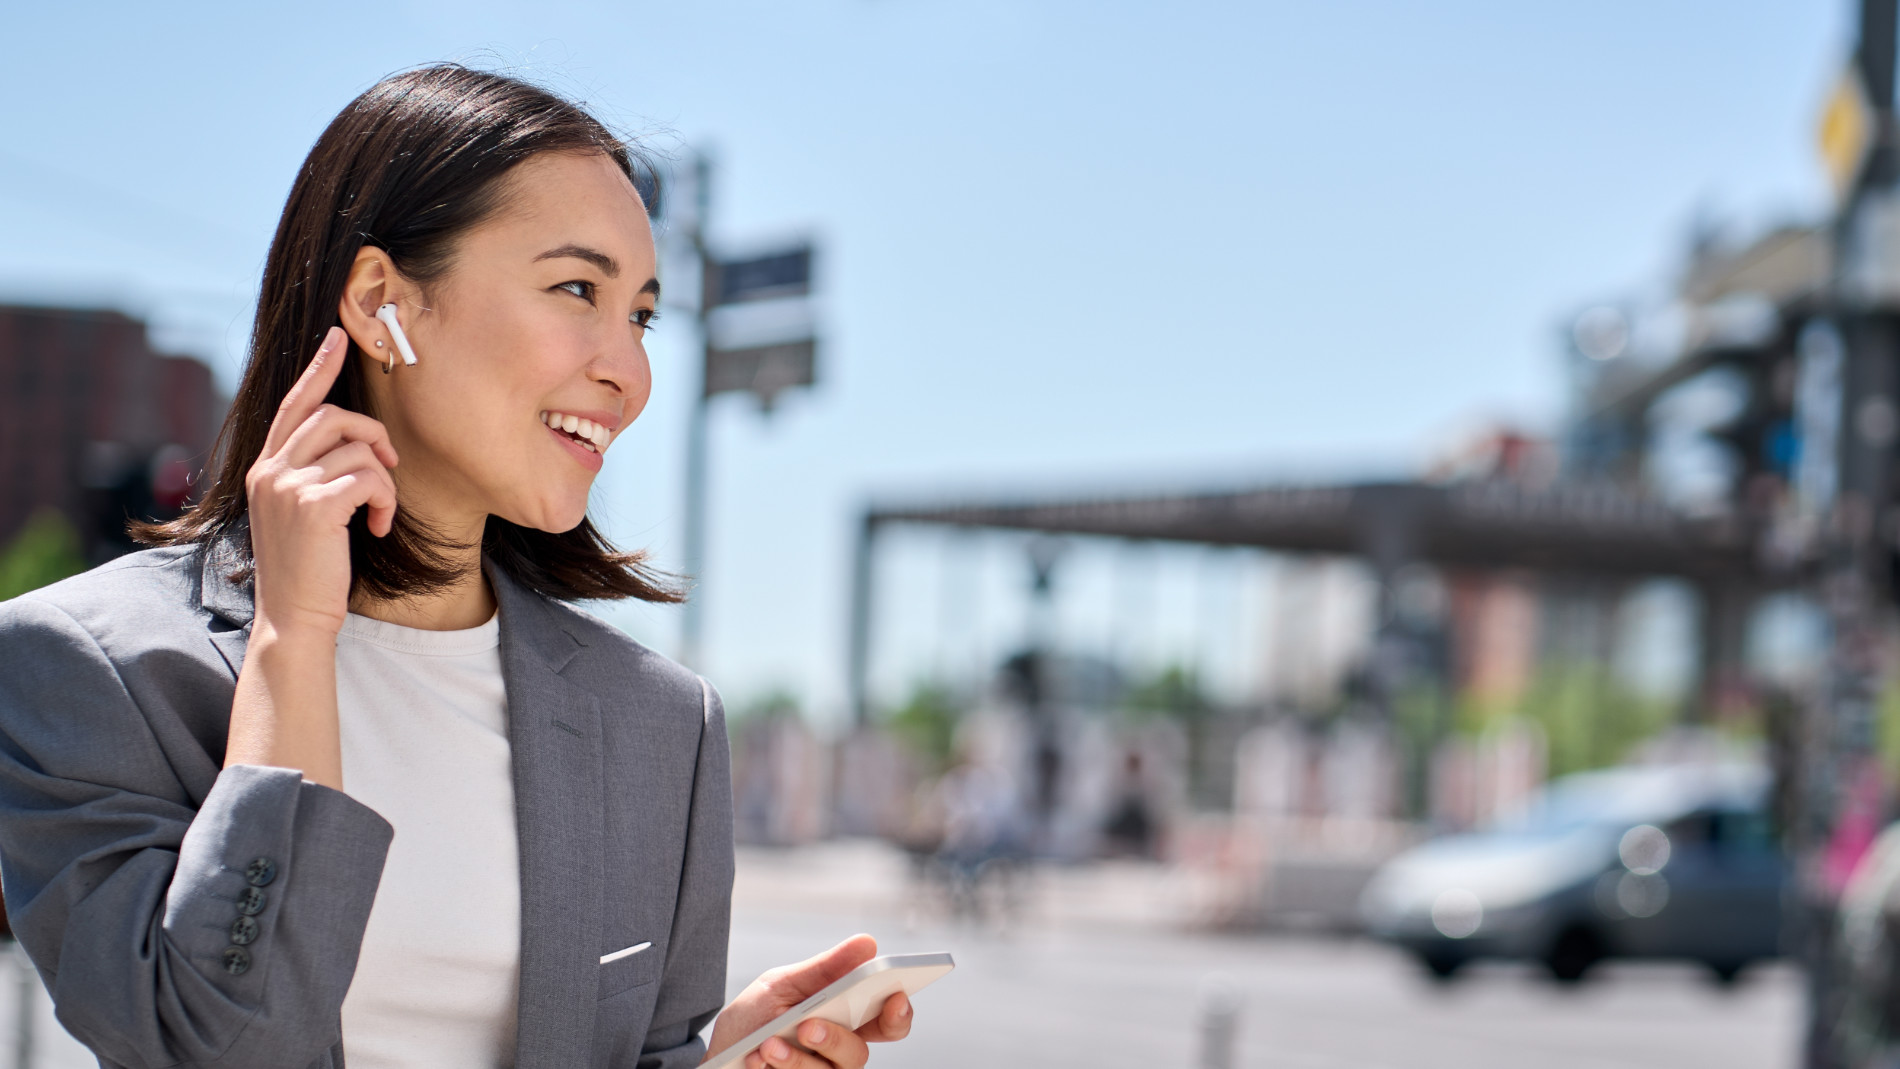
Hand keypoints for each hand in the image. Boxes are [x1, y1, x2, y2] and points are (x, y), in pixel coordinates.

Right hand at [244, 326, 399, 639]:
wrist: (293, 618)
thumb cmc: (308, 570)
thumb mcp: (300, 514)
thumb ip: (311, 475)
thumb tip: (350, 446)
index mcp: (265, 468)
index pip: (293, 405)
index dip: (318, 368)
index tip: (338, 337)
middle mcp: (270, 470)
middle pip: (331, 416)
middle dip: (372, 435)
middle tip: (390, 466)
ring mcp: (288, 486)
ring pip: (357, 447)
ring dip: (384, 478)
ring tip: (380, 511)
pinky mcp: (314, 506)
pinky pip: (369, 478)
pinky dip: (386, 500)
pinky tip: (378, 527)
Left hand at [702, 935, 914, 1068]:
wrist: (717, 1053)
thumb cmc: (755, 1017)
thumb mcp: (782, 984)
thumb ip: (824, 969)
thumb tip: (867, 944)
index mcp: (846, 1018)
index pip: (887, 1022)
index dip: (899, 1013)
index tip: (895, 998)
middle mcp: (838, 1052)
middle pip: (858, 1053)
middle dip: (834, 1039)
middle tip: (808, 1026)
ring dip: (795, 1059)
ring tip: (769, 1044)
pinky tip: (757, 1058)